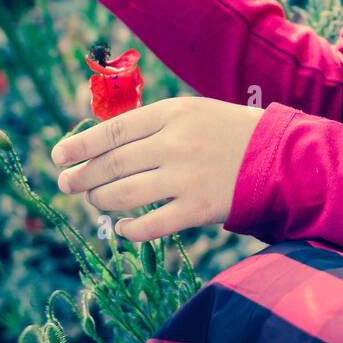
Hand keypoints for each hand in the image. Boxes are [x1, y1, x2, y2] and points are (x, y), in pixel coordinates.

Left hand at [51, 97, 264, 240]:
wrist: (284, 157)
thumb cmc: (232, 134)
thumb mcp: (194, 113)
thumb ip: (153, 127)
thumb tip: (103, 148)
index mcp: (173, 113)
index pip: (112, 131)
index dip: (79, 145)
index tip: (58, 157)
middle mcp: (176, 143)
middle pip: (112, 164)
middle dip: (82, 177)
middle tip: (66, 184)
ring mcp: (187, 177)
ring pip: (124, 194)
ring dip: (101, 201)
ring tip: (96, 201)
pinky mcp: (200, 209)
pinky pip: (151, 225)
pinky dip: (131, 230)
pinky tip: (124, 229)